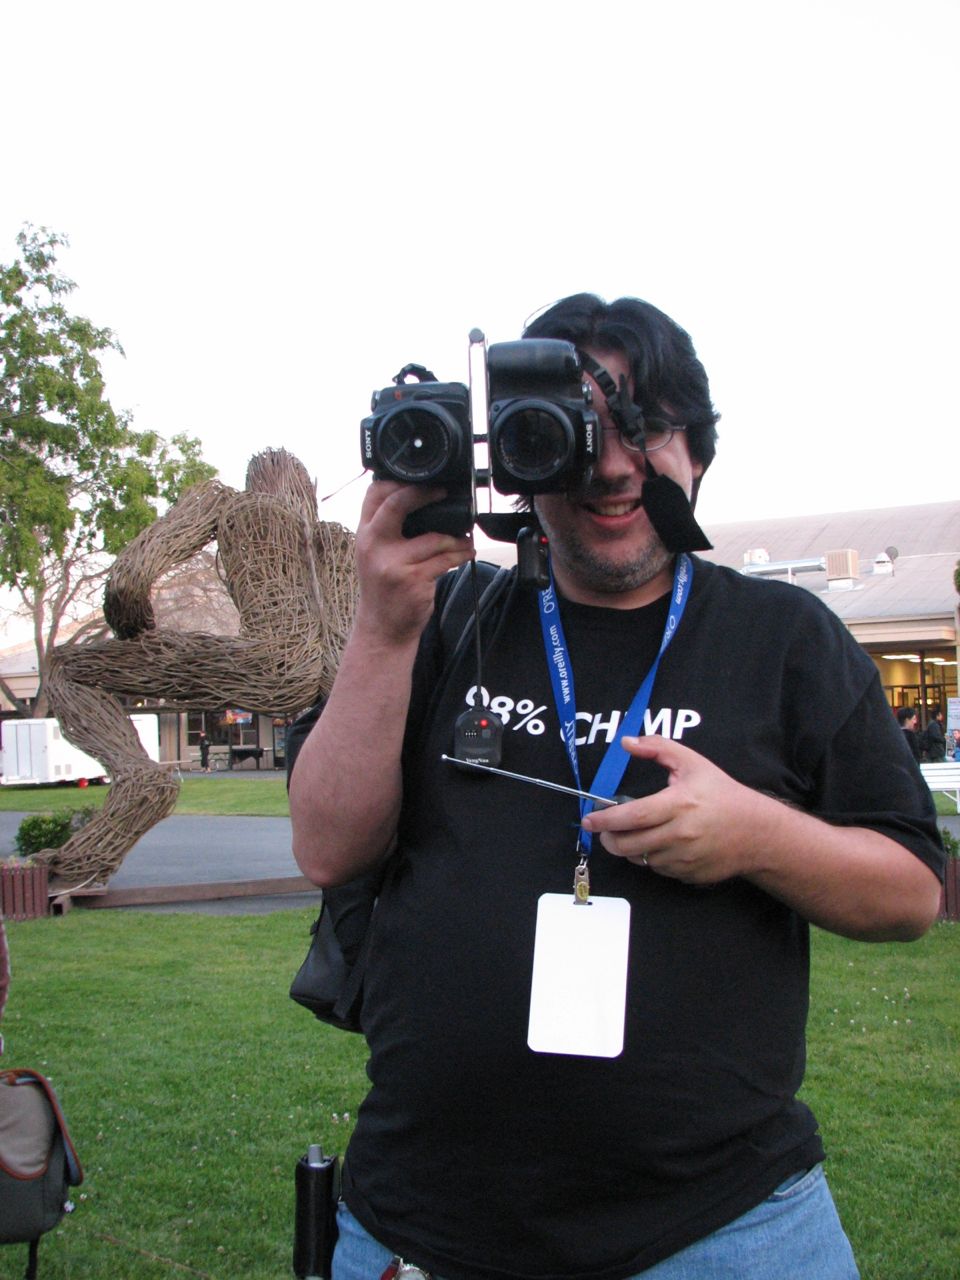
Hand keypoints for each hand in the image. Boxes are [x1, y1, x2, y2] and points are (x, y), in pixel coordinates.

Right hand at [353, 480, 474, 644]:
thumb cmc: (385, 589)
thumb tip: (424, 499)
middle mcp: (374, 545)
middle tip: (445, 493)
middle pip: (398, 503)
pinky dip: (461, 555)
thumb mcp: (376, 555)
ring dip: (457, 537)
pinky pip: (446, 560)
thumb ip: (389, 529)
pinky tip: (467, 553)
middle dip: (425, 493)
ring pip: (434, 537)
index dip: (400, 481)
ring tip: (465, 539)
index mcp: (364, 535)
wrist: (382, 629)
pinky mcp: (413, 580)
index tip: (424, 481)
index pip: (375, 494)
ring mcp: (393, 563)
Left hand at [580, 735, 769, 884]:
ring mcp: (684, 858)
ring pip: (640, 859)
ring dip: (629, 849)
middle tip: (603, 831)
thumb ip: (658, 748)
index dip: (606, 820)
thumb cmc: (722, 794)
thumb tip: (628, 742)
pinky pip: (658, 869)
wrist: (756, 831)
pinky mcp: (688, 874)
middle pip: (629, 844)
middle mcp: (680, 834)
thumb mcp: (692, 763)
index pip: (632, 816)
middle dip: (608, 839)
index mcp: (679, 805)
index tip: (590, 819)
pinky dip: (650, 858)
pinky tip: (656, 844)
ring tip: (632, 834)